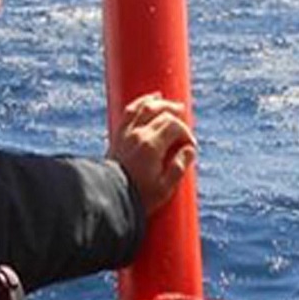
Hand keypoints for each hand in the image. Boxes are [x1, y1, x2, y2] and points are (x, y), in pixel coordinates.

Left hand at [111, 94, 196, 211]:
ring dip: (158, 102)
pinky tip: (146, 101)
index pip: (173, 125)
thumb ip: (180, 167)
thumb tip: (190, 150)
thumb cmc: (138, 196)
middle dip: (175, 112)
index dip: (186, 132)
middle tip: (185, 115)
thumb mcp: (165, 188)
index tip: (190, 145)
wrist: (108, 198)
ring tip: (168, 101)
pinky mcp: (118, 137)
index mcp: (151, 146)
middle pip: (159, 112)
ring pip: (143, 107)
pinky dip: (139, 104)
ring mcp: (125, 134)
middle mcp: (137, 135)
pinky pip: (128, 113)